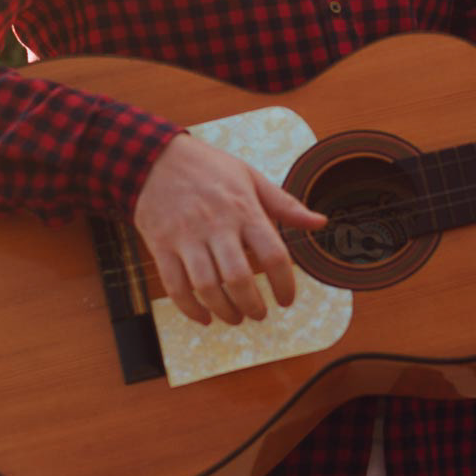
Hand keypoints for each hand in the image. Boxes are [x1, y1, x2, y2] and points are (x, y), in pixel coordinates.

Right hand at [132, 134, 328, 325]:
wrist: (155, 158)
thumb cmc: (209, 168)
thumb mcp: (250, 177)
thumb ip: (285, 204)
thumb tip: (320, 223)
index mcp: (244, 209)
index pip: (273, 254)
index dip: (285, 284)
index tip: (287, 299)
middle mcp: (216, 225)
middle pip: (239, 278)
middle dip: (253, 305)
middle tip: (260, 314)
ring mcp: (186, 238)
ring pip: (207, 287)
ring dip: (225, 311)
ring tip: (236, 317)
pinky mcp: (161, 246)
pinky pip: (175, 287)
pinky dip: (190, 309)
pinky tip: (204, 317)